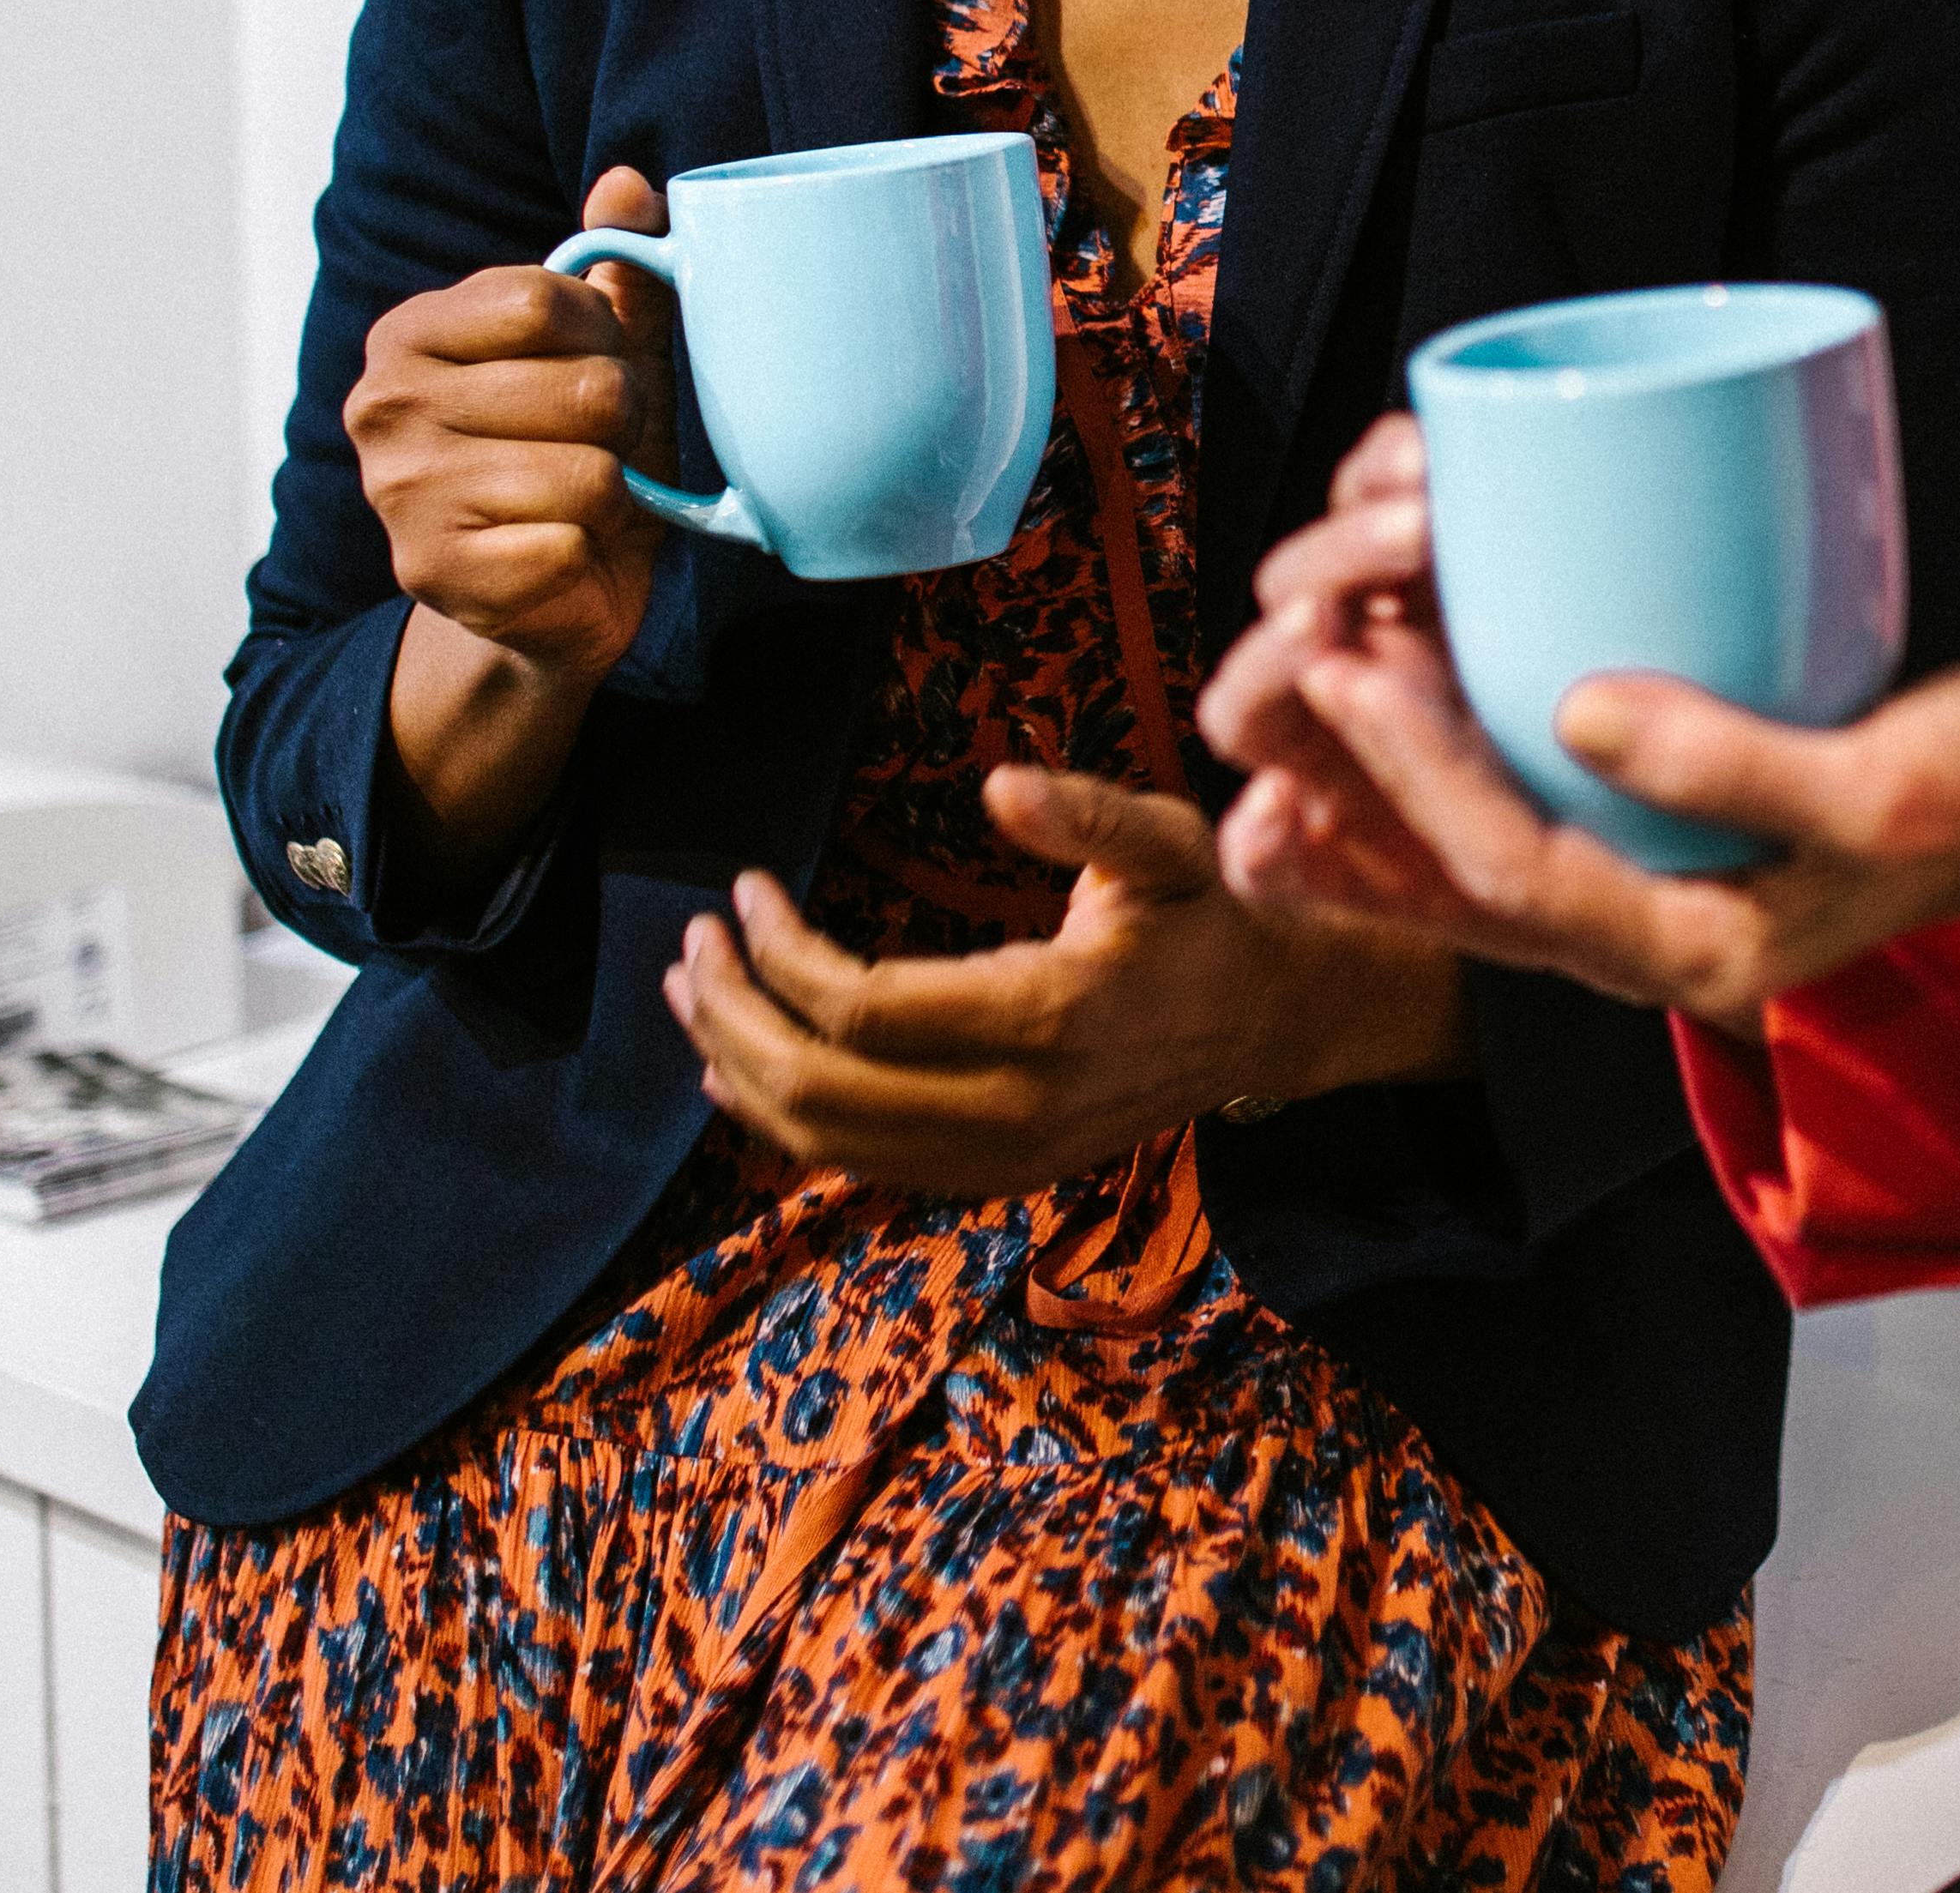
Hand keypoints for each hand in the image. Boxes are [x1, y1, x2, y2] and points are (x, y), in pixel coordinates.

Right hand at [348, 166, 677, 682]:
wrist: (548, 599)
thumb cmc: (576, 456)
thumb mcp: (605, 356)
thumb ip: (618, 271)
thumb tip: (627, 181)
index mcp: (409, 333)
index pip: (546, 297)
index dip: (605, 337)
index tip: (593, 367)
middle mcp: (382, 405)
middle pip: (583, 388)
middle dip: (620, 425)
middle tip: (593, 451)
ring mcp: (399, 494)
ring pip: (588, 473)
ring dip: (612, 496)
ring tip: (579, 503)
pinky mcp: (434, 574)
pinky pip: (572, 544)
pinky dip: (589, 555)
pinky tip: (558, 556)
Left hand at [659, 767, 1466, 1196]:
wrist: (1264, 1022)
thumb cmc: (1204, 915)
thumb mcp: (1165, 841)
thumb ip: (1084, 814)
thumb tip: (998, 783)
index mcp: (1046, 1017)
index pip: (862, 1007)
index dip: (782, 951)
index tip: (746, 887)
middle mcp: (1016, 1107)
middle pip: (821, 1088)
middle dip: (734, 1014)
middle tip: (695, 943)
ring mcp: (1001, 1156)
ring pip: (826, 1140)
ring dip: (739, 1069)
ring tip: (695, 992)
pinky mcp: (992, 1175)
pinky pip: (861, 1164)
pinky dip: (784, 1123)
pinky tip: (738, 1071)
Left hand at [1205, 414, 1959, 1031]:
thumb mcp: (1885, 786)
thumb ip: (1735, 761)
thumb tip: (1578, 707)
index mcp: (1705, 950)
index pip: (1517, 870)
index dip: (1417, 772)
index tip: (1350, 668)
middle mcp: (1669, 933)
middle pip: (1465, 882)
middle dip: (1359, 788)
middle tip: (1278, 680)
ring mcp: (1678, 883)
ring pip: (1486, 855)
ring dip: (1386, 782)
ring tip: (1297, 688)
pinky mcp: (1694, 824)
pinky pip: (1542, 810)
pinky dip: (1463, 758)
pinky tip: (1412, 680)